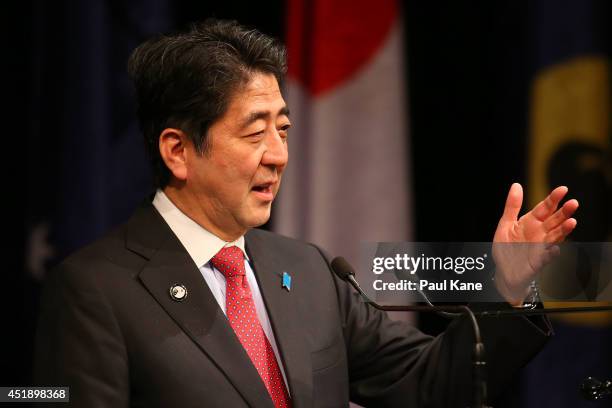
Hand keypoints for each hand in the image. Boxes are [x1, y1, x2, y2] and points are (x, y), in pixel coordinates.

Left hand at [492, 183, 578, 304]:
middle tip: (573, 203)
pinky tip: (554, 249)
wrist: (504, 270)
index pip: (545, 208)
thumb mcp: (506, 224)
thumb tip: (516, 185)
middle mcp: (539, 232)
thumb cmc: (506, 247)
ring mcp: (541, 246)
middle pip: (554, 220)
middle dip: (564, 212)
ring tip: (571, 222)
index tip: (563, 189)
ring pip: (555, 236)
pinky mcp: (538, 261)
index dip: (553, 199)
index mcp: (531, 222)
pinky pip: (546, 257)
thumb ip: (512, 206)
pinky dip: (550, 254)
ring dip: (564, 230)